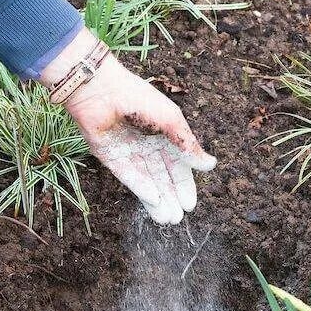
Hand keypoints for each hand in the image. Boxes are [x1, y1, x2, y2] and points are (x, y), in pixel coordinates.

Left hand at [41, 30, 216, 223]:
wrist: (101, 90)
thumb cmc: (140, 99)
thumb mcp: (171, 120)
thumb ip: (188, 144)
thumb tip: (209, 166)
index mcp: (165, 134)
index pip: (178, 165)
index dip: (185, 185)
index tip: (190, 204)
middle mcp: (147, 145)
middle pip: (162, 177)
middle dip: (171, 198)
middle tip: (178, 218)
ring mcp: (129, 153)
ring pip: (147, 181)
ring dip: (157, 200)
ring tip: (166, 219)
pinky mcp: (110, 157)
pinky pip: (128, 177)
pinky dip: (141, 188)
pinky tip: (153, 201)